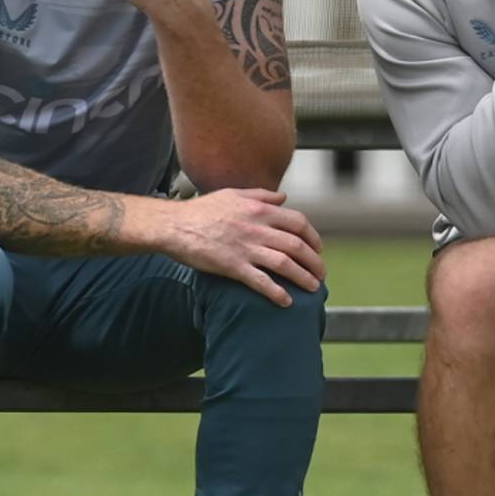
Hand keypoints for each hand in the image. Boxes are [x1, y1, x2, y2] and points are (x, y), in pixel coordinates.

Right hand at [161, 187, 325, 306]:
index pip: (298, 222)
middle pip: (297, 245)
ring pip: (285, 264)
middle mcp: (257, 228)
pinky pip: (260, 281)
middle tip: (321, 273)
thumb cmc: (202, 210)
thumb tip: (284, 197)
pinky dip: (276, 292)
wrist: (173, 225)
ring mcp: (245, 248)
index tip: (318, 248)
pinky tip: (286, 301)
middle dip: (314, 261)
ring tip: (313, 288)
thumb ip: (262, 195)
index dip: (313, 236)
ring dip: (303, 277)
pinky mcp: (232, 267)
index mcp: (259, 210)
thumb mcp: (234, 194)